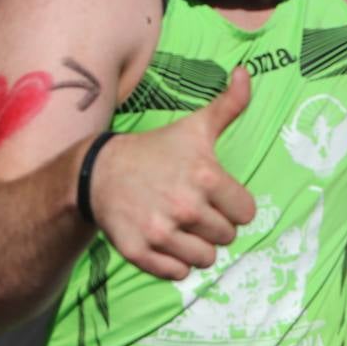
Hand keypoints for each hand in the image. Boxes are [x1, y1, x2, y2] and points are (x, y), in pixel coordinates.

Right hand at [91, 68, 256, 280]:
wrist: (99, 171)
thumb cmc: (157, 150)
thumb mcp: (196, 127)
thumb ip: (229, 104)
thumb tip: (247, 71)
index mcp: (207, 178)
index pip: (246, 213)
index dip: (233, 205)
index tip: (215, 195)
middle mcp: (186, 207)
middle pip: (227, 236)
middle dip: (214, 225)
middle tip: (193, 209)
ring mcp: (160, 232)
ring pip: (206, 259)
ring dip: (198, 247)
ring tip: (181, 226)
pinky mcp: (138, 252)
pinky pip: (177, 274)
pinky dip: (174, 263)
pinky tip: (165, 241)